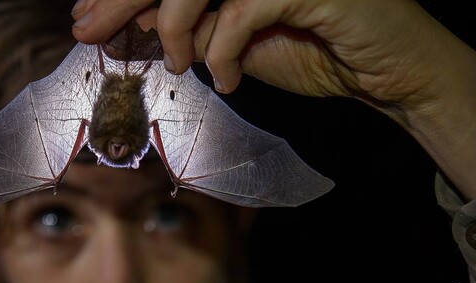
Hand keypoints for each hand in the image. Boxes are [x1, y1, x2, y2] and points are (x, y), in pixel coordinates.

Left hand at [72, 0, 475, 198]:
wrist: (388, 72)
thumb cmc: (316, 50)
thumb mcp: (237, 42)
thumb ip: (193, 27)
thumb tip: (134, 21)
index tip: (88, 16)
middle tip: (87, 29)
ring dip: (173, 25)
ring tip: (177, 64)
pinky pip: (243, 8)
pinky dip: (224, 49)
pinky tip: (228, 80)